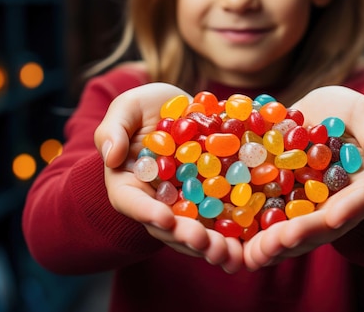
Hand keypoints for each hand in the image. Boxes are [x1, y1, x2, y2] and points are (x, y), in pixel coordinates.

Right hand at [94, 83, 243, 272]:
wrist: (180, 109)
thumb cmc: (145, 109)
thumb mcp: (126, 109)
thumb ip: (113, 130)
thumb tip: (111, 156)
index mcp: (129, 185)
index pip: (132, 203)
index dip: (147, 213)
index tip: (164, 219)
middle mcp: (157, 202)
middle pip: (168, 227)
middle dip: (186, 237)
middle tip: (204, 242)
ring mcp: (186, 205)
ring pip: (197, 231)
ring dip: (213, 245)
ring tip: (230, 253)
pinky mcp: (213, 200)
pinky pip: (224, 218)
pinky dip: (236, 231)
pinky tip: (252, 240)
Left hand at [243, 86, 363, 269]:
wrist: (313, 116)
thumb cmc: (344, 112)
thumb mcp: (363, 113)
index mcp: (360, 187)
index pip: (360, 202)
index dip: (348, 210)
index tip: (333, 217)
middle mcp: (333, 205)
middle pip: (321, 227)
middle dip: (301, 236)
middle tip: (281, 242)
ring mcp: (304, 209)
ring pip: (292, 233)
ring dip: (272, 245)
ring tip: (253, 252)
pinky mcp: (277, 205)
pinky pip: (265, 222)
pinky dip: (250, 233)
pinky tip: (231, 241)